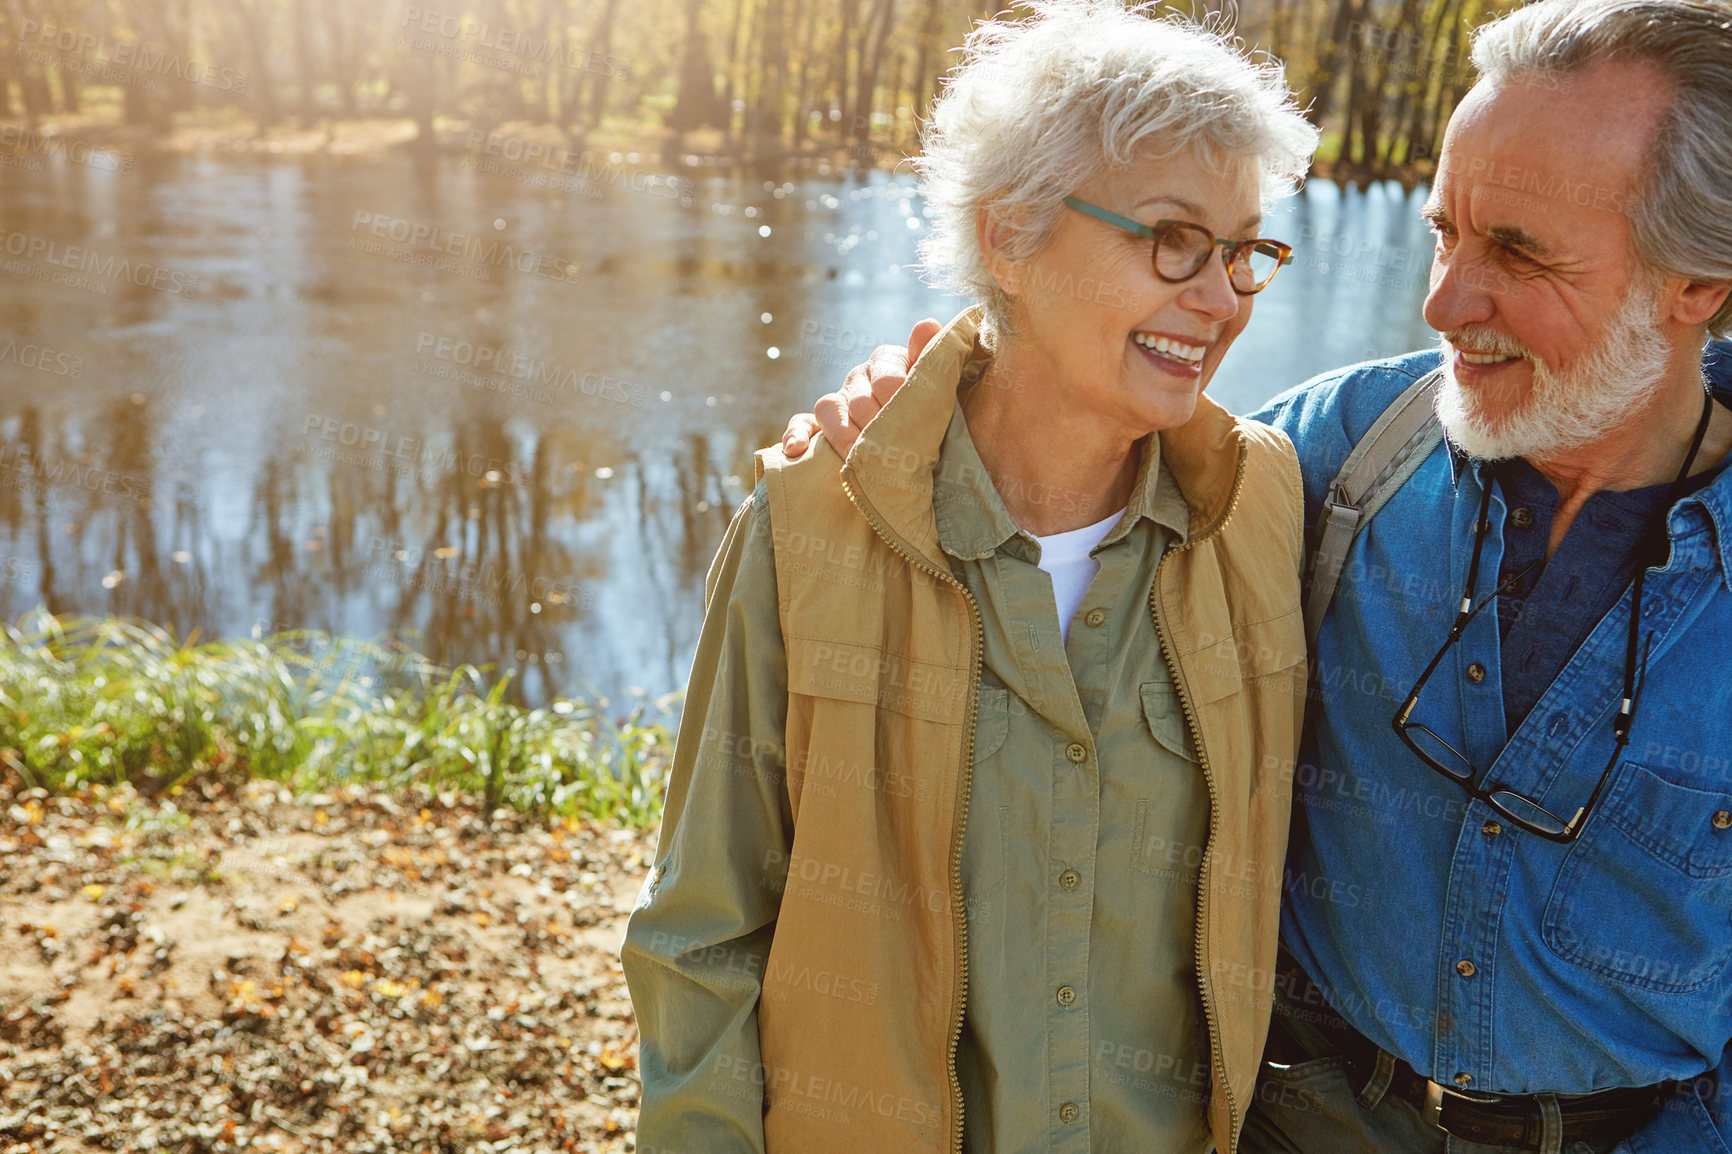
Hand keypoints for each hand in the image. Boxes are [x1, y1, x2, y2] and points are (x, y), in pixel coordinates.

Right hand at [780, 319, 942, 457]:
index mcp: (887, 361)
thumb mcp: (934, 381)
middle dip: (877, 429)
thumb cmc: (929, 407)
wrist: (917, 433)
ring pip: (830, 410)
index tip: (914, 423)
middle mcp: (859, 377)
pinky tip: (795, 449)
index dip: (899, 404)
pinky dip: (796, 435)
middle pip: (860, 401)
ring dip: (846, 439)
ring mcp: (838, 399)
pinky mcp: (819, 423)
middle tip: (895, 452)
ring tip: (863, 460)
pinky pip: (801, 423)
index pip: (887, 381)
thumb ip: (931, 356)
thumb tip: (927, 324)